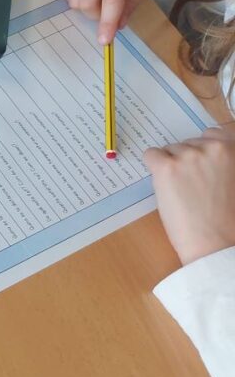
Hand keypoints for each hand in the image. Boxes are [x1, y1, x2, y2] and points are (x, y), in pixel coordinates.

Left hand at [144, 126, 234, 265]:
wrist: (216, 242)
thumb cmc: (228, 219)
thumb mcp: (233, 181)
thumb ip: (224, 164)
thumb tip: (205, 160)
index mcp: (234, 149)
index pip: (212, 134)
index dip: (202, 150)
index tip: (199, 165)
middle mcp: (214, 147)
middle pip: (188, 143)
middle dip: (186, 160)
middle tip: (189, 185)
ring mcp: (189, 156)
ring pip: (169, 150)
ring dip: (170, 165)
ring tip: (181, 191)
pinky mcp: (167, 167)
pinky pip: (151, 155)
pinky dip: (153, 166)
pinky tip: (162, 184)